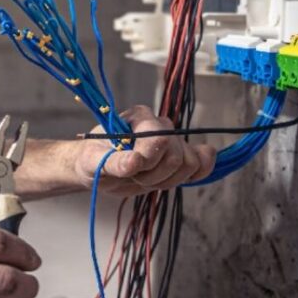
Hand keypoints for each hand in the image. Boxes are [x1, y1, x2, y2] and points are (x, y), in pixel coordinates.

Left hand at [75, 105, 215, 194]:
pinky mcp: (180, 158)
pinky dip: (197, 174)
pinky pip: (203, 163)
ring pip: (190, 165)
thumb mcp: (94, 162)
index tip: (132, 168)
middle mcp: (160, 125)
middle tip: (133, 176)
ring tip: (144, 178)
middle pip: (176, 156)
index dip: (149, 160)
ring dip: (166, 180)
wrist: (99, 169)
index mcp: (140, 117)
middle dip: (154, 175)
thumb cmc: (93, 159)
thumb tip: (135, 162)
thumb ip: (113, 162)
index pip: (160, 138)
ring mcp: (173, 142)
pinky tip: (176, 178)